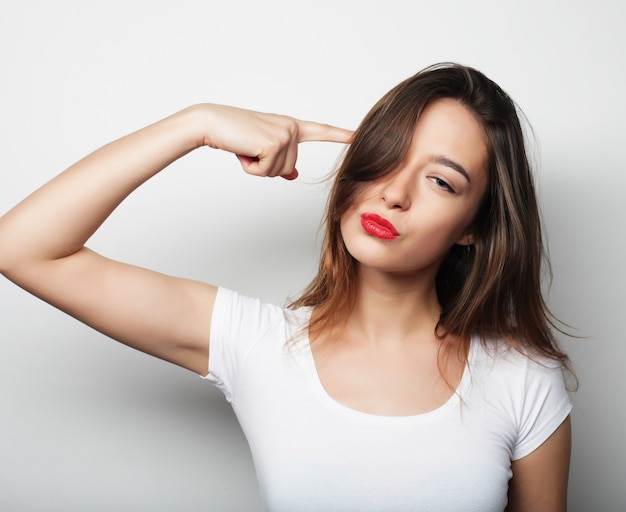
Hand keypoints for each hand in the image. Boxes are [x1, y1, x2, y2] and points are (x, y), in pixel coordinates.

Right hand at [199, 104, 352, 179]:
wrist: (212, 122)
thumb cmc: (235, 134)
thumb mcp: (261, 150)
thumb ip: (280, 162)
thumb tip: (294, 175)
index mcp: (291, 126)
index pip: (322, 131)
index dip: (341, 135)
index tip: (359, 136)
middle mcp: (292, 128)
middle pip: (288, 168)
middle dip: (265, 166)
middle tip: (250, 148)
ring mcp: (285, 135)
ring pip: (278, 172)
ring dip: (257, 166)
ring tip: (246, 147)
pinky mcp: (274, 144)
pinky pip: (266, 172)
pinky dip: (251, 167)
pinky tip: (243, 150)